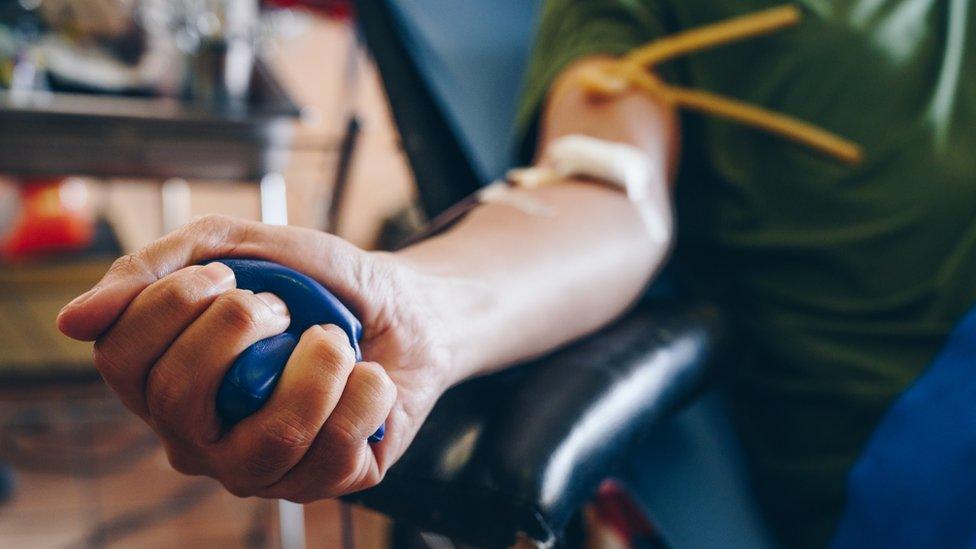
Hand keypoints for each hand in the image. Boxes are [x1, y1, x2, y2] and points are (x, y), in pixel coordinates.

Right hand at [57, 215, 454, 500]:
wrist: (406, 310)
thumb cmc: (317, 284)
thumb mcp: (243, 246)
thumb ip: (164, 265)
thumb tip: (75, 322)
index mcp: (166, 382)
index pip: (120, 360)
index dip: (167, 308)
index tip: (225, 276)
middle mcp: (201, 437)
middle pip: (178, 399)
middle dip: (235, 328)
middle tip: (281, 305)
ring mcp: (260, 467)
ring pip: (267, 441)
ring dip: (312, 368)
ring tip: (333, 339)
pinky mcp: (324, 481)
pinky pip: (334, 452)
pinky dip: (362, 393)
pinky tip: (367, 375)